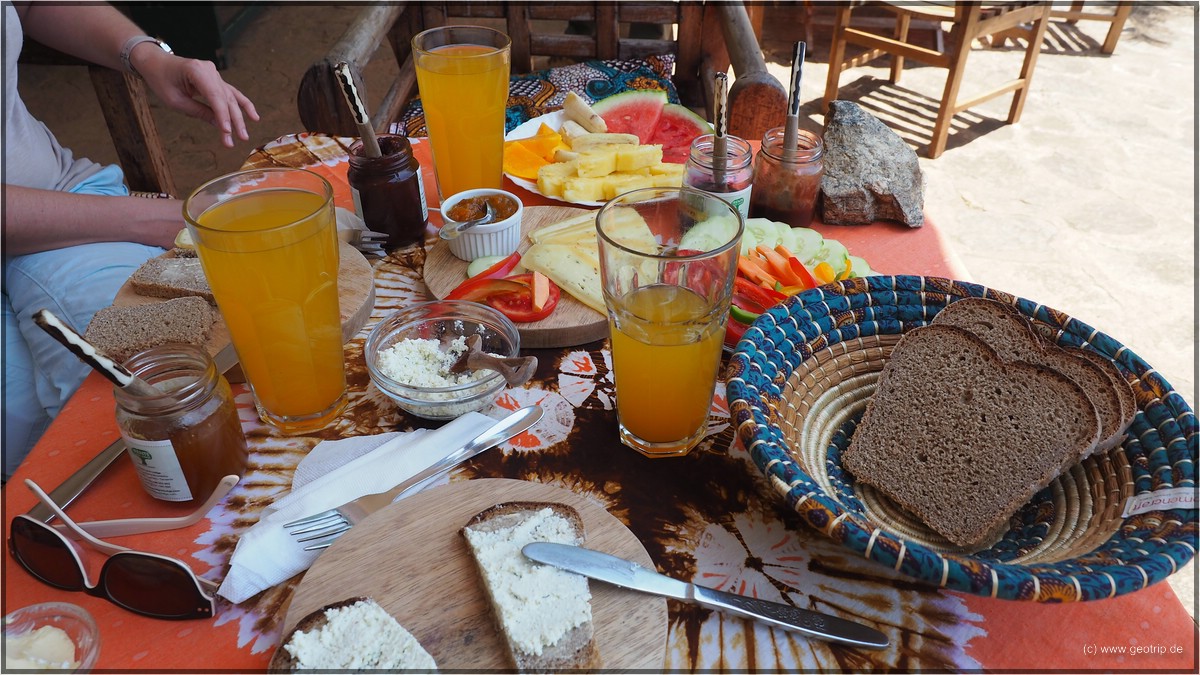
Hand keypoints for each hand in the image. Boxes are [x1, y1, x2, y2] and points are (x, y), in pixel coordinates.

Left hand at [136, 50, 259, 147]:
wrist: (156, 62)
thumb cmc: (161, 79)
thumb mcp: (175, 100)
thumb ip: (199, 112)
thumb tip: (220, 126)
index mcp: (197, 71)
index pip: (215, 97)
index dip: (222, 116)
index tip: (227, 132)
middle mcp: (209, 70)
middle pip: (226, 99)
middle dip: (234, 120)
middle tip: (240, 139)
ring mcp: (214, 74)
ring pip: (231, 98)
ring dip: (240, 117)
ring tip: (245, 135)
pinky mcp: (216, 79)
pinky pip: (231, 93)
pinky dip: (242, 105)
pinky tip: (253, 116)